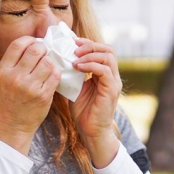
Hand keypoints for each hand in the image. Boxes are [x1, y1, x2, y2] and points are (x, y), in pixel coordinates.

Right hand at [0, 36, 60, 154]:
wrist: (12, 125)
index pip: (18, 44)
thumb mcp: (4, 78)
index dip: (29, 40)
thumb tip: (35, 42)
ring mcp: (30, 87)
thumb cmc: (9, 99)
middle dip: (43, 49)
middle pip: (35, 50)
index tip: (34, 44)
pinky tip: (51, 76)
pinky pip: (55, 75)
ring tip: (47, 67)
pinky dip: (56, 73)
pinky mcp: (43, 96)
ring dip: (50, 62)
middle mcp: (15, 77)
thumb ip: (15, 61)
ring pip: (48, 62)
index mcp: (3, 70)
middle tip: (44, 55)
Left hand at [71, 39, 121, 166]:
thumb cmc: (83, 112)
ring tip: (75, 57)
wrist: (91, 131)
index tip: (73, 42)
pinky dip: (91, 65)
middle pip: (108, 50)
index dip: (88, 44)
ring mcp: (114, 82)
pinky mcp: (111, 89)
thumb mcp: (76, 87)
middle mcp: (112, 76)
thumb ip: (74, 74)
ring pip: (108, 57)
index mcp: (105, 74)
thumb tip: (59, 60)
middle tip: (74, 47)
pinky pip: (105, 71)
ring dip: (90, 54)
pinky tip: (77, 67)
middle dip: (90, 45)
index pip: (102, 50)